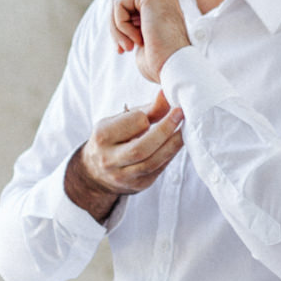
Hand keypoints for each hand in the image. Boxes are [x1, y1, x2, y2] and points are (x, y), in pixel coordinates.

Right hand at [66, 90, 185, 219]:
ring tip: (184, 130)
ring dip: (173, 145)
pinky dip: (169, 156)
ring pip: (153, 162)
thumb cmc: (112, 138)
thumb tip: (166, 95)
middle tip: (180, 114)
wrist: (96, 170)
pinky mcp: (138, 185)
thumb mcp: (121, 120)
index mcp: (102, 137)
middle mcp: (109, 159)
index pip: (133, 124)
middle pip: (142, 147)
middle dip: (165, 130)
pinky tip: (175, 145)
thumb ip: (147, 110)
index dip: (147, 117)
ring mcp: (123, 176)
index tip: (155, 111)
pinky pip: (158, 170)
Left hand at [111, 0, 190, 84]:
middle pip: (120, 3)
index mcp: (162, 3)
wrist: (175, 67)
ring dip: (117, 29)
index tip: (125, 50)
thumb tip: (114, 16)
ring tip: (130, 47)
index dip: (121, 29)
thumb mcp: (142, 38)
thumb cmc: (160, 61)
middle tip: (124, 50)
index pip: (128, 8)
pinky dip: (121, 26)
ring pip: (117, 2)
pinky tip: (138, 39)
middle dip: (116, 29)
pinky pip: (119, 4)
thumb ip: (132, 24)